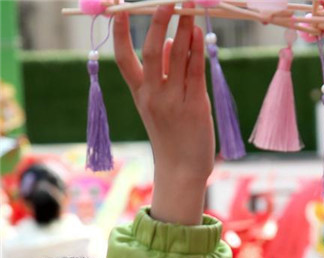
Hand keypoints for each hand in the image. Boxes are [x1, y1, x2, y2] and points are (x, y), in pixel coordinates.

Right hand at [114, 4, 213, 224]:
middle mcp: (153, 95)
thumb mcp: (161, 104)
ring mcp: (173, 101)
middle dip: (158, 23)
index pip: (123, 58)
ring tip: (189, 8)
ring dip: (184, 30)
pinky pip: (195, 72)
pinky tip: (199, 33)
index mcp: (139, 93)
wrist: (181, 170)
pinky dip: (197, 51)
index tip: (119, 7)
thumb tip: (173, 41)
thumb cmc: (173, 134)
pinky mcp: (195, 107)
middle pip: (152, 52)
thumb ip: (166, 73)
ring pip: (178, 59)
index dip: (119, 32)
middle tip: (167, 1)